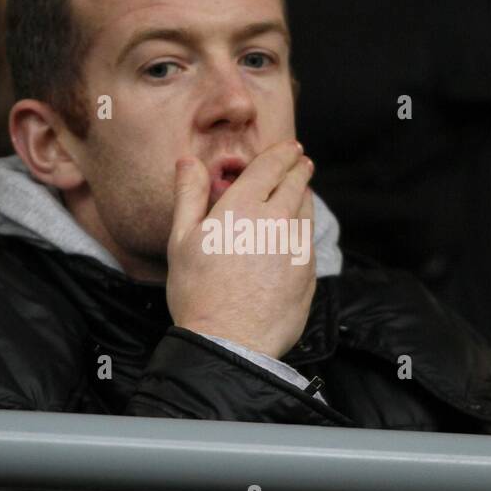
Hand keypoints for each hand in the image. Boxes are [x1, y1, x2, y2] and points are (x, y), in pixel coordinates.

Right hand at [167, 138, 315, 358]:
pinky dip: (305, 229)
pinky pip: (309, 241)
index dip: (282, 154)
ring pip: (307, 211)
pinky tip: (297, 233)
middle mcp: (276, 220)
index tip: (290, 148)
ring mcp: (296, 247)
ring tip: (301, 191)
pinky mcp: (308, 272)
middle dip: (299, 169)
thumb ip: (189, 196)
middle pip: (296, 184)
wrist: (229, 342)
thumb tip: (188, 162)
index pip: (271, 167)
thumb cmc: (197, 293)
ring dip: (305, 196)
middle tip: (301, 162)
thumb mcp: (182, 241)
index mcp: (243, 206)